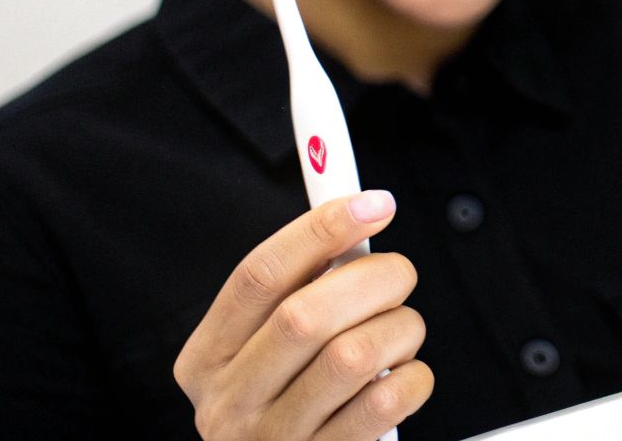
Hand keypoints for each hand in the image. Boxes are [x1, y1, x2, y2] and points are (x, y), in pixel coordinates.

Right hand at [174, 191, 432, 439]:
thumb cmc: (283, 400)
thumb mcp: (263, 348)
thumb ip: (295, 292)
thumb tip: (354, 218)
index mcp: (208, 357)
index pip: (259, 275)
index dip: (320, 229)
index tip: (373, 204)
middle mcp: (231, 402)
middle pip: (305, 315)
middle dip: (372, 278)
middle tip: (399, 273)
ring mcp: (274, 440)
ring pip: (351, 357)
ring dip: (399, 328)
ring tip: (402, 329)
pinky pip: (383, 405)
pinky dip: (414, 376)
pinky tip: (407, 373)